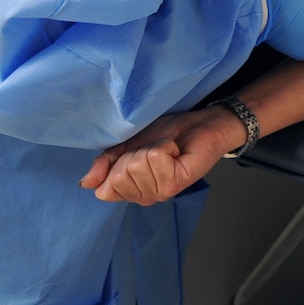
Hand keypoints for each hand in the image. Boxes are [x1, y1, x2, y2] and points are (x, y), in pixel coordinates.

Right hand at [79, 109, 233, 205]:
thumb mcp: (127, 145)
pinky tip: (176, 151)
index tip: (135, 155)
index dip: (115, 166)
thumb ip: (105, 164)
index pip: (104, 191)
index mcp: (132, 192)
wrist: (200, 124)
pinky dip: (164, 146)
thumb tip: (85, 184)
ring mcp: (162, 192)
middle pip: (119, 175)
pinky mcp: (177, 182)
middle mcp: (146, 197)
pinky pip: (155, 157)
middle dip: (135, 154)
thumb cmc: (167, 134)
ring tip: (167, 151)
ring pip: (136, 165)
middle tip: (155, 151)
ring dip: (152, 149)